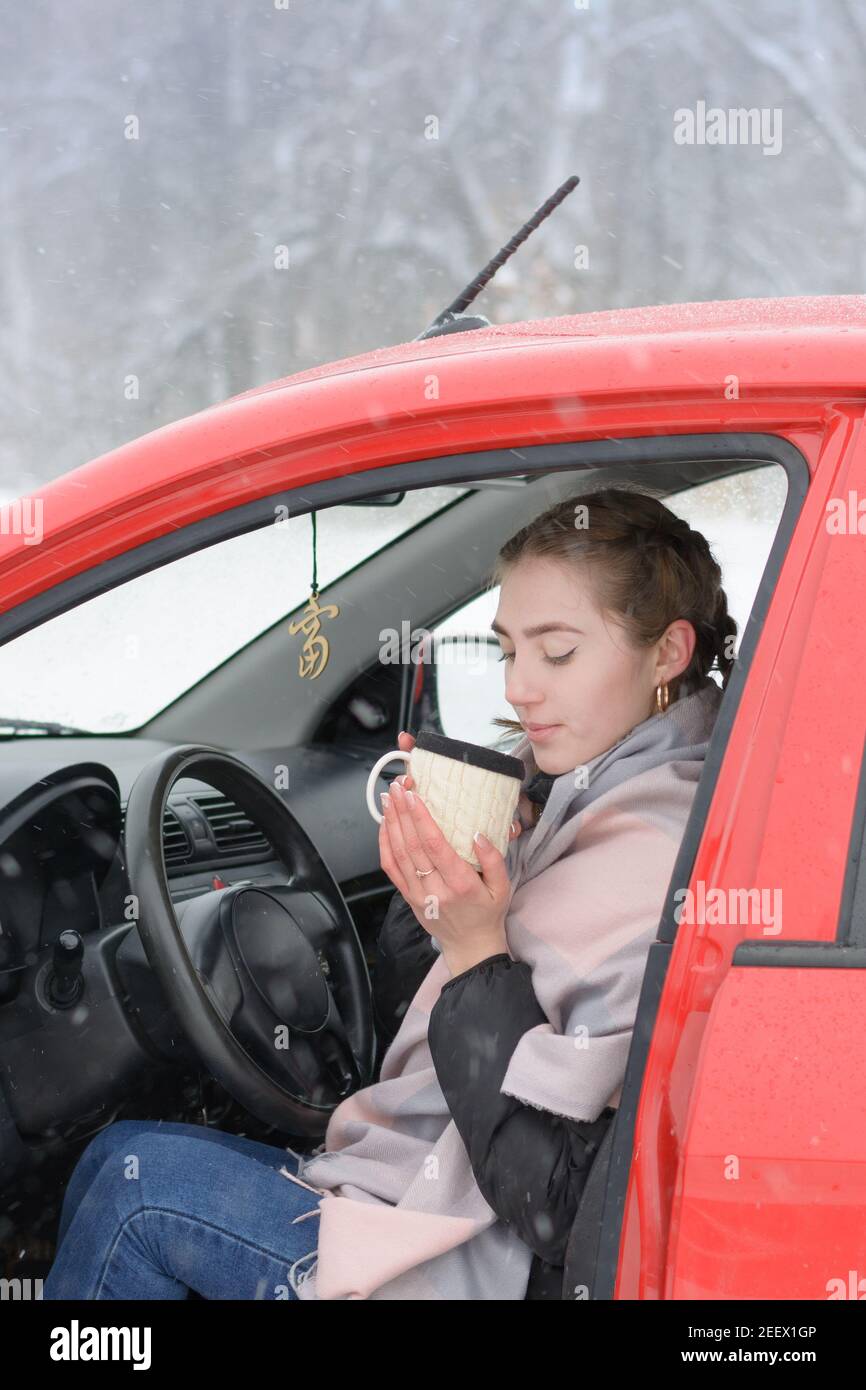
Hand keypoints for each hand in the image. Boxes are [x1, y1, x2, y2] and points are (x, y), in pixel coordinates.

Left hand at [379, 731, 522, 975]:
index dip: (420, 818)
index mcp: (460, 884)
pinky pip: (391, 868)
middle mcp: (435, 889)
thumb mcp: (503, 887)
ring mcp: (418, 894)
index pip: (434, 845)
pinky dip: (384, 844)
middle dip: (403, 812)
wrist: (470, 946)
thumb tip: (478, 834)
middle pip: (412, 845)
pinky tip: (385, 825)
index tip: (414, 795)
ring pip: (398, 854)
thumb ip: (494, 859)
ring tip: (390, 798)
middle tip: (399, 787)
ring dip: (391, 823)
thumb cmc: (488, 913)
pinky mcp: (408, 897)